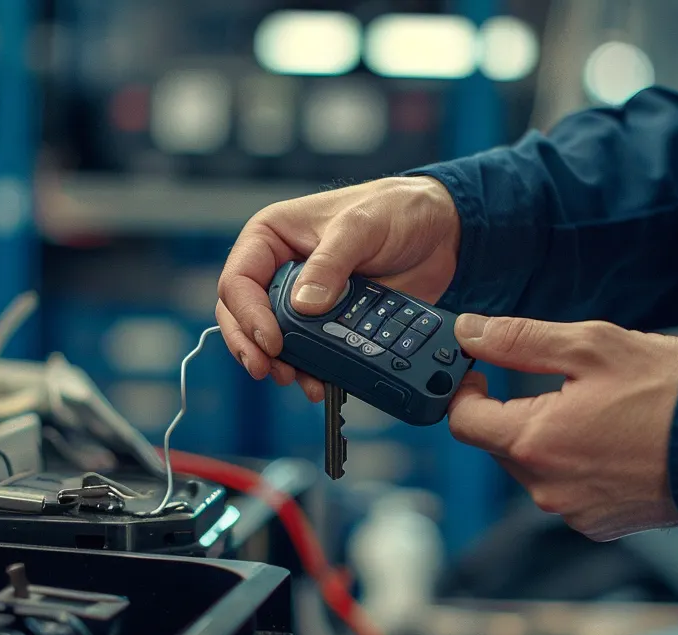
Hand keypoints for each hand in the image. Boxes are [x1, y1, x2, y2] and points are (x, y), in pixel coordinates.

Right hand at [216, 177, 460, 401]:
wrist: (439, 231)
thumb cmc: (395, 210)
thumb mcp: (360, 227)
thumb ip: (331, 263)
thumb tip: (304, 305)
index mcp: (271, 237)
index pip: (239, 280)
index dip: (247, 315)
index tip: (271, 341)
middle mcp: (280, 269)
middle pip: (245, 316)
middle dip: (254, 346)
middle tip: (270, 370)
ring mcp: (303, 299)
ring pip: (274, 340)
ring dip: (282, 365)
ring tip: (299, 380)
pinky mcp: (330, 321)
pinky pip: (310, 351)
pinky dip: (312, 369)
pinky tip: (321, 382)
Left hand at [446, 314, 677, 540]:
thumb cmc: (671, 395)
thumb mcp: (591, 346)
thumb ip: (520, 338)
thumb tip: (470, 332)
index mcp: (535, 442)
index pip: (464, 421)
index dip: (464, 391)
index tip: (481, 371)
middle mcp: (547, 487)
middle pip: (500, 445)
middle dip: (516, 412)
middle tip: (557, 383)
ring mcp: (575, 511)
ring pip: (536, 468)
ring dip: (550, 438)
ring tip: (599, 410)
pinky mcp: (601, 524)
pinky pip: (569, 490)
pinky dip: (579, 465)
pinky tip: (614, 441)